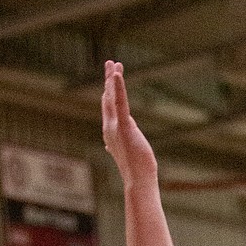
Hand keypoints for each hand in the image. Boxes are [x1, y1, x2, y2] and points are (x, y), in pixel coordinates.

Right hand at [101, 60, 157, 186]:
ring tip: (114, 64)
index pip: (109, 107)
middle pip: (108, 98)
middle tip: (111, 62)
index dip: (109, 90)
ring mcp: (116, 127)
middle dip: (109, 79)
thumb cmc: (136, 170)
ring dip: (113, 79)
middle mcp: (110, 127)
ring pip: (112, 98)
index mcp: (111, 132)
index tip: (112, 76)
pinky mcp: (125, 127)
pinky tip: (117, 75)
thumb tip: (110, 144)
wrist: (138, 182)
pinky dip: (118, 88)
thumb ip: (121, 142)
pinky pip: (121, 104)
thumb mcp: (128, 151)